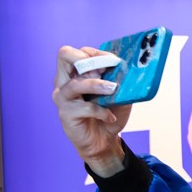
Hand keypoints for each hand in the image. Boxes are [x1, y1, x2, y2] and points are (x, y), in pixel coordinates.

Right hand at [51, 46, 131, 173]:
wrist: (103, 140)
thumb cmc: (108, 114)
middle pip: (64, 55)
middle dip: (87, 60)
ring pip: (75, 84)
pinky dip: (101, 111)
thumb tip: (129, 68)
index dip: (94, 53)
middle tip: (104, 71)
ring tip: (112, 89)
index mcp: (73, 72)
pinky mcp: (66, 114)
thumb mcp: (118, 93)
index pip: (77, 51)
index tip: (112, 62)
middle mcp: (63, 81)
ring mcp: (63, 98)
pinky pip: (84, 108)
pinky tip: (110, 117)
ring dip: (96, 85)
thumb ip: (119, 79)